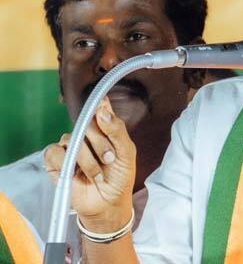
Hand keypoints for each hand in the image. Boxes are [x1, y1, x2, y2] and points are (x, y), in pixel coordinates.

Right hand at [45, 98, 135, 230]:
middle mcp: (86, 135)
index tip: (101, 102)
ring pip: (71, 139)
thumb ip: (117, 130)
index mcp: (104, 129)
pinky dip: (67, 163)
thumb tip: (103, 110)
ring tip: (97, 174)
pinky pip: (54, 152)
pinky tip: (78, 174)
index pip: (100, 110)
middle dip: (100, 143)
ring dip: (87, 159)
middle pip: (87, 125)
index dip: (99, 104)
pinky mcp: (55, 161)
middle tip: (109, 159)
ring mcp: (70, 147)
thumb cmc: (119, 178)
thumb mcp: (126, 154)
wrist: (109, 204)